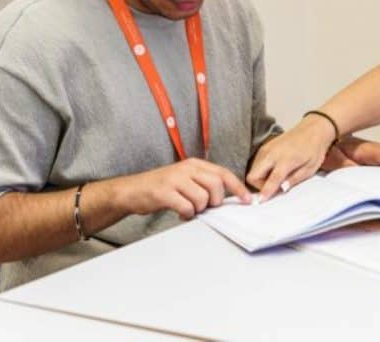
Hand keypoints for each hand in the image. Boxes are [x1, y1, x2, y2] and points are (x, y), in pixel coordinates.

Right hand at [115, 158, 251, 219]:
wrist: (132, 190)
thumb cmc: (162, 187)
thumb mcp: (185, 179)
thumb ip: (204, 184)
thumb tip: (226, 198)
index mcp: (195, 164)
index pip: (223, 173)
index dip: (238, 188)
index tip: (247, 200)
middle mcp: (187, 168)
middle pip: (216, 186)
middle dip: (215, 201)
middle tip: (205, 207)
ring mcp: (175, 179)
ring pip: (203, 198)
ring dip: (198, 209)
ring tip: (188, 208)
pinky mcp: (164, 192)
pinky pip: (186, 207)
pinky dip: (186, 214)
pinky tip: (179, 212)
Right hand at [247, 115, 336, 201]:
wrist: (313, 129)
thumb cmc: (314, 149)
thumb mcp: (310, 168)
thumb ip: (295, 179)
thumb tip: (282, 190)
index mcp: (285, 160)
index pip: (271, 180)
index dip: (265, 192)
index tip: (261, 202)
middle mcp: (272, 153)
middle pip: (253, 176)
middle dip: (259, 186)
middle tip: (273, 188)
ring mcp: (266, 149)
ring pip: (252, 170)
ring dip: (260, 178)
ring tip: (276, 179)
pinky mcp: (265, 147)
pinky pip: (256, 163)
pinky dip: (261, 170)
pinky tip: (274, 171)